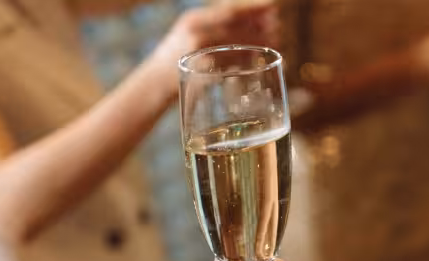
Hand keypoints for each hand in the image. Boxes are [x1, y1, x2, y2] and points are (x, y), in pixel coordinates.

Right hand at [145, 4, 280, 95]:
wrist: (151, 85)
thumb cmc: (177, 60)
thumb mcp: (193, 36)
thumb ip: (217, 30)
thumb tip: (254, 27)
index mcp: (194, 19)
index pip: (229, 9)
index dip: (253, 7)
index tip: (272, 6)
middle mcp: (195, 30)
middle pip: (234, 24)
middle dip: (258, 24)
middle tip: (277, 25)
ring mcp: (196, 51)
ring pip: (235, 43)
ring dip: (256, 41)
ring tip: (274, 39)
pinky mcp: (199, 71)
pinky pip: (229, 64)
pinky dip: (245, 61)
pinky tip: (258, 61)